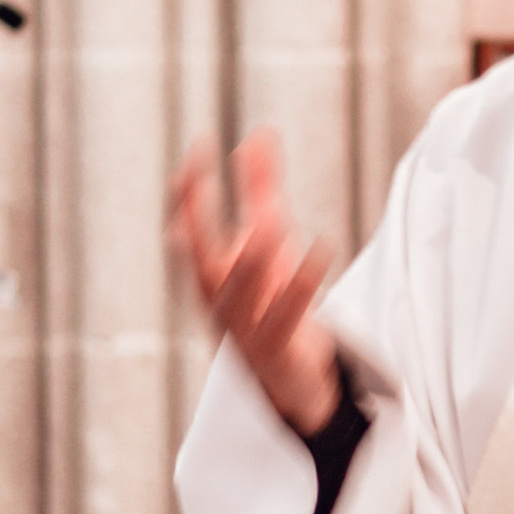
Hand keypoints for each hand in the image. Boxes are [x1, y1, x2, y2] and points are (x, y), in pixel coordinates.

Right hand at [168, 131, 341, 435]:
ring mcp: (246, 329)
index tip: (197, 151)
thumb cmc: (274, 296)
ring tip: (267, 224)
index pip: (190, 231)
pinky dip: (304, 281)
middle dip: (198, 221)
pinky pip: (289, 313)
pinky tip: (322, 246)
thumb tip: (259, 135)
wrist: (290, 379)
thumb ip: (262, 187)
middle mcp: (219, 303)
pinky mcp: (280, 347)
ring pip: (240, 296)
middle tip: (199, 178)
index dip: (190, 193)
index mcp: (210, 277)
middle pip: (201, 263)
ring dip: (251, 261)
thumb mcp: (271, 238)